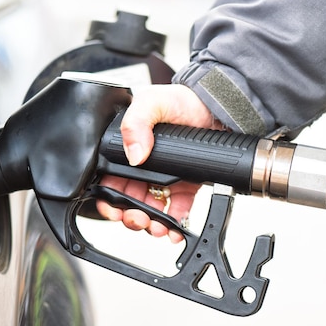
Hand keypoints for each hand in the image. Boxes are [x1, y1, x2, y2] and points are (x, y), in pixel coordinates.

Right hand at [97, 84, 221, 242]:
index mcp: (127, 146)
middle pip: (128, 199)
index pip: (109, 177)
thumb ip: (136, 123)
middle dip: (130, 215)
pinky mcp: (184, 185)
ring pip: (149, 208)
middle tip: (138, 218)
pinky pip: (175, 208)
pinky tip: (174, 226)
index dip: (109, 197)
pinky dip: (174, 221)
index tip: (114, 208)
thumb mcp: (152, 101)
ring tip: (157, 226)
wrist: (217, 106)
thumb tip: (134, 154)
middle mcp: (143, 165)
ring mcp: (163, 177)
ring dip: (151, 222)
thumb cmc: (182, 99)